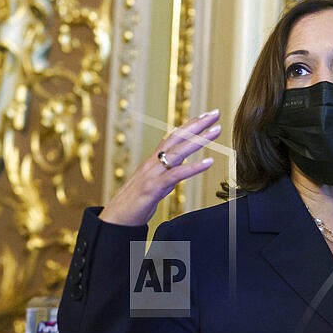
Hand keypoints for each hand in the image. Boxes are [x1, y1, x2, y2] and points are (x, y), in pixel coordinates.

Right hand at [99, 110, 220, 225]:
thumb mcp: (155, 184)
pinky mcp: (154, 188)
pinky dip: (194, 167)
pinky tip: (209, 162)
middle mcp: (153, 162)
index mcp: (153, 161)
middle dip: (197, 124)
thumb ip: (168, 174)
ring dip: (199, 140)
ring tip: (216, 130)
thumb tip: (181, 167)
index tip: (205, 115)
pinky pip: (176, 174)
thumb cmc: (134, 203)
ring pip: (178, 151)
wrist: (115, 219)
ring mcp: (153, 174)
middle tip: (215, 113)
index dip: (189, 125)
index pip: (173, 137)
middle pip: (177, 137)